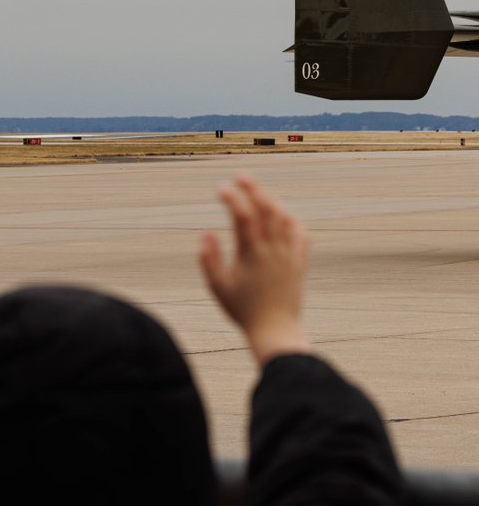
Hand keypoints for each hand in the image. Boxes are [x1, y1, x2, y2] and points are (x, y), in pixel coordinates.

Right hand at [198, 173, 312, 365]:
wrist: (276, 330)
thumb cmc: (243, 311)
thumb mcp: (217, 287)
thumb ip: (209, 259)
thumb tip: (206, 233)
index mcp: (252, 254)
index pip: (242, 216)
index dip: (231, 197)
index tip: (220, 188)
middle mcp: (273, 250)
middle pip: (266, 208)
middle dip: (253, 187)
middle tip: (240, 175)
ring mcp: (289, 255)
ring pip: (284, 217)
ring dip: (270, 200)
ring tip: (256, 193)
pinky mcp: (299, 262)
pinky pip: (300, 233)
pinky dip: (290, 219)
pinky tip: (282, 215)